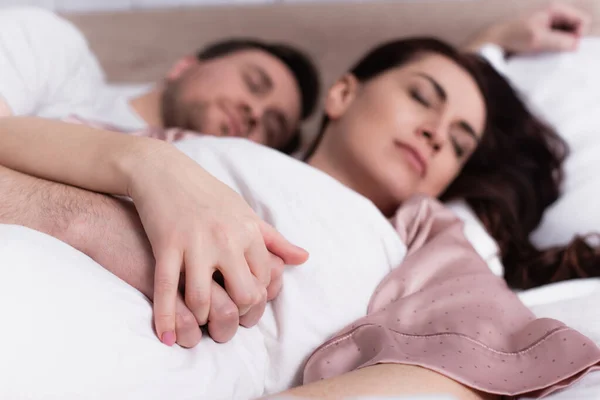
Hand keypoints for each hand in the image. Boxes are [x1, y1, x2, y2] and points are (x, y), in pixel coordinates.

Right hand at [81, 196, 290, 346]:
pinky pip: (165, 289)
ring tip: (198, 321)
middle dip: (236, 313)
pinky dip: (165, 318)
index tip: (244, 301)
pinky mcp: (165, 245)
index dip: (256, 297)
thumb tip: (304, 258)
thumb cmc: (209, 195)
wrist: (164, 171)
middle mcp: (226, 238)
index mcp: (248, 230)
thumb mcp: (245, 213)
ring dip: (201, 318)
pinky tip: (165, 337)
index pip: (265, 279)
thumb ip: (274, 240)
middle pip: (242, 294)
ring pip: (202, 298)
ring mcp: (194, 243)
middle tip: (226, 316)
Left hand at [466, 3, 590, 53]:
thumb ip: (559, 41)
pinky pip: (557, 37)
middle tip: (558, 50)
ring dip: (562, 43)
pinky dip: (555, 44)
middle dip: (571, 38)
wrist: (495, 41)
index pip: (582, 20)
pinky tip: (546, 50)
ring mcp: (548, 22)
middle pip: (576, 26)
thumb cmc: (513, 37)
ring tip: (549, 50)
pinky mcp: (543, 30)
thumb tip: (575, 45)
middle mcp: (553, 13)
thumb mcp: (538, 39)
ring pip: (566, 33)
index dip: (579, 34)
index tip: (568, 45)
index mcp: (554, 9)